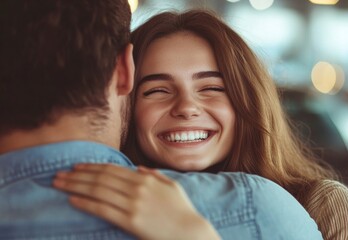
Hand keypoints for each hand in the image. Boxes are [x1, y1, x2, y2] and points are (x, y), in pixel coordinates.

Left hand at [53, 163, 219, 239]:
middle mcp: (137, 189)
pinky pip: (103, 210)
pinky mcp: (130, 221)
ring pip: (98, 191)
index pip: (112, 169)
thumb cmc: (182, 210)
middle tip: (59, 175)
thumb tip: (139, 168)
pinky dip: (86, 204)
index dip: (91, 167)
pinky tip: (73, 201)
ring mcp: (133, 205)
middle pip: (100, 178)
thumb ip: (155, 175)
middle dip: (77, 175)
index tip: (76, 167)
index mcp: (145, 179)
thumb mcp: (172, 186)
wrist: (189, 231)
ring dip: (75, 186)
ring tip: (59, 185)